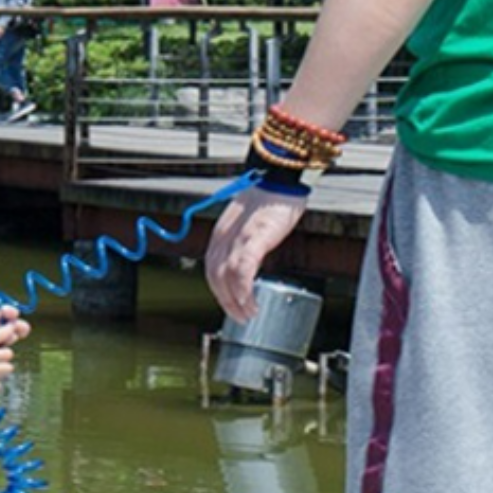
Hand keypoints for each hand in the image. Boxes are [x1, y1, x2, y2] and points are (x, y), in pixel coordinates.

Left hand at [0, 285, 30, 344]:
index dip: (9, 311)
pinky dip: (3, 350)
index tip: (7, 311)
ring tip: (11, 335)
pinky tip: (0, 347)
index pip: (4, 314)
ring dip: (13, 337)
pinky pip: (0, 355)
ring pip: (9, 341)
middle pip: (13, 328)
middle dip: (19, 325)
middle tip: (15, 325)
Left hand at [204, 187, 306, 321]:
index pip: (212, 269)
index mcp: (220, 235)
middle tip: (239, 316)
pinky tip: (250, 300)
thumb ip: (243, 242)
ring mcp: (237, 238)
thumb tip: (247, 262)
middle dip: (226, 301)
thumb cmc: (269, 198)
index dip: (220, 291)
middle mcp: (223, 238)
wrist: (280, 175)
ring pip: (225, 277)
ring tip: (248, 313)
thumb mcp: (248, 223)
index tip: (230, 304)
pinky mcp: (253, 237)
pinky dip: (243, 288)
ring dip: (235, 300)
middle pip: (215, 276)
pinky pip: (242, 269)